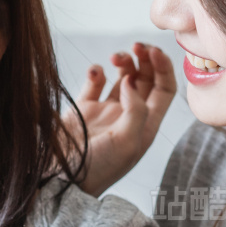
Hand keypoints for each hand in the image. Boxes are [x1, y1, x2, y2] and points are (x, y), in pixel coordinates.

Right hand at [65, 42, 175, 196]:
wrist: (61, 180)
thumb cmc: (97, 168)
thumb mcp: (127, 142)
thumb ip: (136, 109)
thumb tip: (130, 81)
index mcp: (146, 125)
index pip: (164, 90)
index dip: (163, 68)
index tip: (152, 52)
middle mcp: (129, 116)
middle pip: (147, 78)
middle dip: (144, 59)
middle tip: (136, 47)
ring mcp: (107, 111)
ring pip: (123, 76)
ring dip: (123, 61)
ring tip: (115, 57)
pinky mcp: (83, 109)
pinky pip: (95, 81)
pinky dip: (96, 70)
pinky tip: (94, 71)